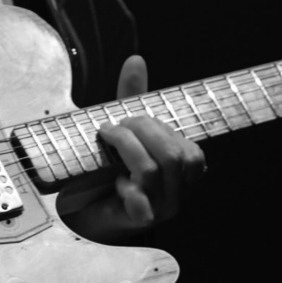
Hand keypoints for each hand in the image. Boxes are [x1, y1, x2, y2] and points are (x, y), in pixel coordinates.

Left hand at [63, 55, 205, 241]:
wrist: (91, 214)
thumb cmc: (112, 172)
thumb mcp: (126, 133)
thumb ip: (133, 100)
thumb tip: (135, 61)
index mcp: (183, 173)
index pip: (190, 149)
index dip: (158, 127)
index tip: (128, 118)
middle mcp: (178, 193)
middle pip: (173, 156)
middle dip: (141, 132)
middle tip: (112, 129)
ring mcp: (159, 210)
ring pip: (153, 172)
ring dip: (127, 150)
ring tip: (108, 142)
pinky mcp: (136, 221)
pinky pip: (140, 206)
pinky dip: (129, 190)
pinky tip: (118, 182)